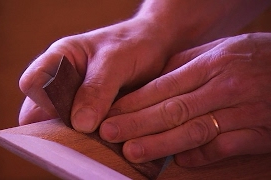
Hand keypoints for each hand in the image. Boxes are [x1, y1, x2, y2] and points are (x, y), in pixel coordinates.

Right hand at [19, 17, 174, 129]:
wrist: (155, 47)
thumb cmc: (134, 43)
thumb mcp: (116, 61)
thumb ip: (96, 89)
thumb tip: (80, 125)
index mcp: (59, 59)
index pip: (32, 84)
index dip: (44, 102)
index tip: (71, 113)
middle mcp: (62, 80)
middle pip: (40, 111)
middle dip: (58, 128)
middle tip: (84, 137)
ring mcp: (76, 98)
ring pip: (61, 125)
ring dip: (77, 136)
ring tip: (100, 139)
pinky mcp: (92, 112)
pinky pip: (82, 130)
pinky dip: (92, 138)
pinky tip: (109, 140)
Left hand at [100, 33, 270, 166]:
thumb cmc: (255, 56)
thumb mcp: (222, 49)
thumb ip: (187, 63)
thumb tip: (154, 82)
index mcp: (213, 64)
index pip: (164, 86)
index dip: (135, 102)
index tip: (112, 113)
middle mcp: (225, 87)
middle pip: (173, 109)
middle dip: (137, 124)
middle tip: (109, 133)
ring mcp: (243, 112)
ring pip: (194, 131)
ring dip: (160, 144)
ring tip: (132, 151)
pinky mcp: (259, 133)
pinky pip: (224, 147)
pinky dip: (200, 155)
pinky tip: (178, 161)